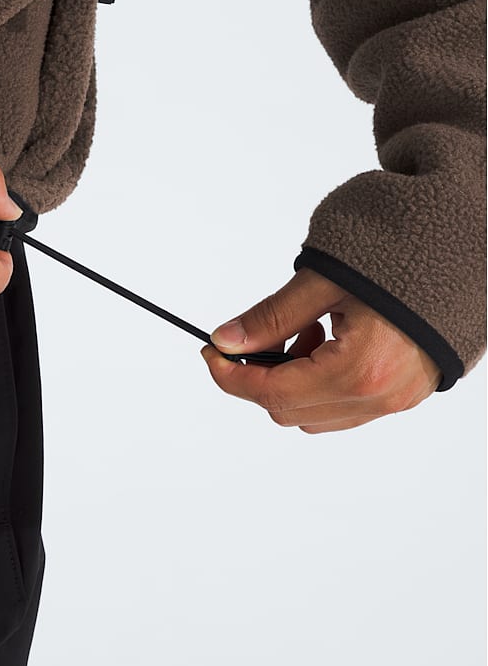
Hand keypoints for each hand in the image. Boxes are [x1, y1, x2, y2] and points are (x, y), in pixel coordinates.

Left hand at [200, 266, 442, 432]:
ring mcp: (395, 401)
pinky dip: (319, 383)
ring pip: (314, 416)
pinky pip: (343, 408)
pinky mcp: (404, 396)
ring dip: (292, 381)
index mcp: (358, 369)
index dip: (230, 376)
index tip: (210, 354)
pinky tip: (328, 342)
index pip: (271, 393)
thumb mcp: (322, 282)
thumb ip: (270, 318)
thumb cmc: (398, 258)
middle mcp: (379, 396)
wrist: (454, 250)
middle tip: (260, 336)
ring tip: (307, 331)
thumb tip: (226, 340)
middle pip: (288, 411)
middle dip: (260, 377)